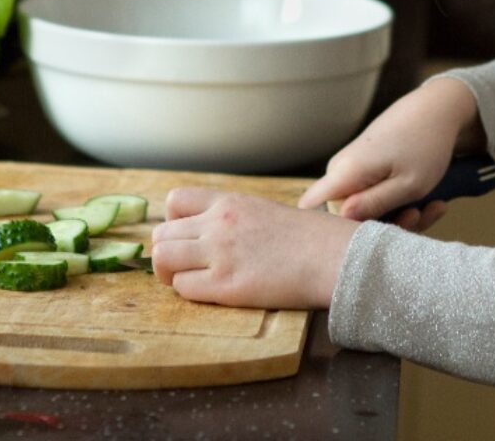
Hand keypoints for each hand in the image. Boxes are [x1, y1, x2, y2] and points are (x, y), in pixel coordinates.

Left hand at [149, 189, 357, 308]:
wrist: (333, 256)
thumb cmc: (308, 238)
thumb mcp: (263, 210)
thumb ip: (232, 216)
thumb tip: (211, 231)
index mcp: (228, 202)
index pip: (173, 202)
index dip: (172, 223)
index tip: (187, 238)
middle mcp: (218, 224)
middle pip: (161, 235)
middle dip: (168, 253)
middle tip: (186, 267)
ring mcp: (220, 254)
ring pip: (163, 260)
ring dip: (170, 274)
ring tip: (192, 280)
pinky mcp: (226, 285)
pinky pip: (183, 288)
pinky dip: (190, 292)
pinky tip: (212, 292)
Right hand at [295, 75, 476, 227]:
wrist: (435, 110)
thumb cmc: (425, 145)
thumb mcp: (408, 184)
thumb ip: (373, 204)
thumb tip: (339, 219)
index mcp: (345, 173)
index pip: (311, 208)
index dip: (332, 232)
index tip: (368, 236)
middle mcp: (340, 171)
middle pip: (347, 217)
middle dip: (384, 225)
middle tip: (419, 217)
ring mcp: (350, 170)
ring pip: (365, 211)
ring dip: (400, 217)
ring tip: (432, 207)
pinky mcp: (361, 170)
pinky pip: (374, 198)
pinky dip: (401, 204)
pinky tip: (431, 203)